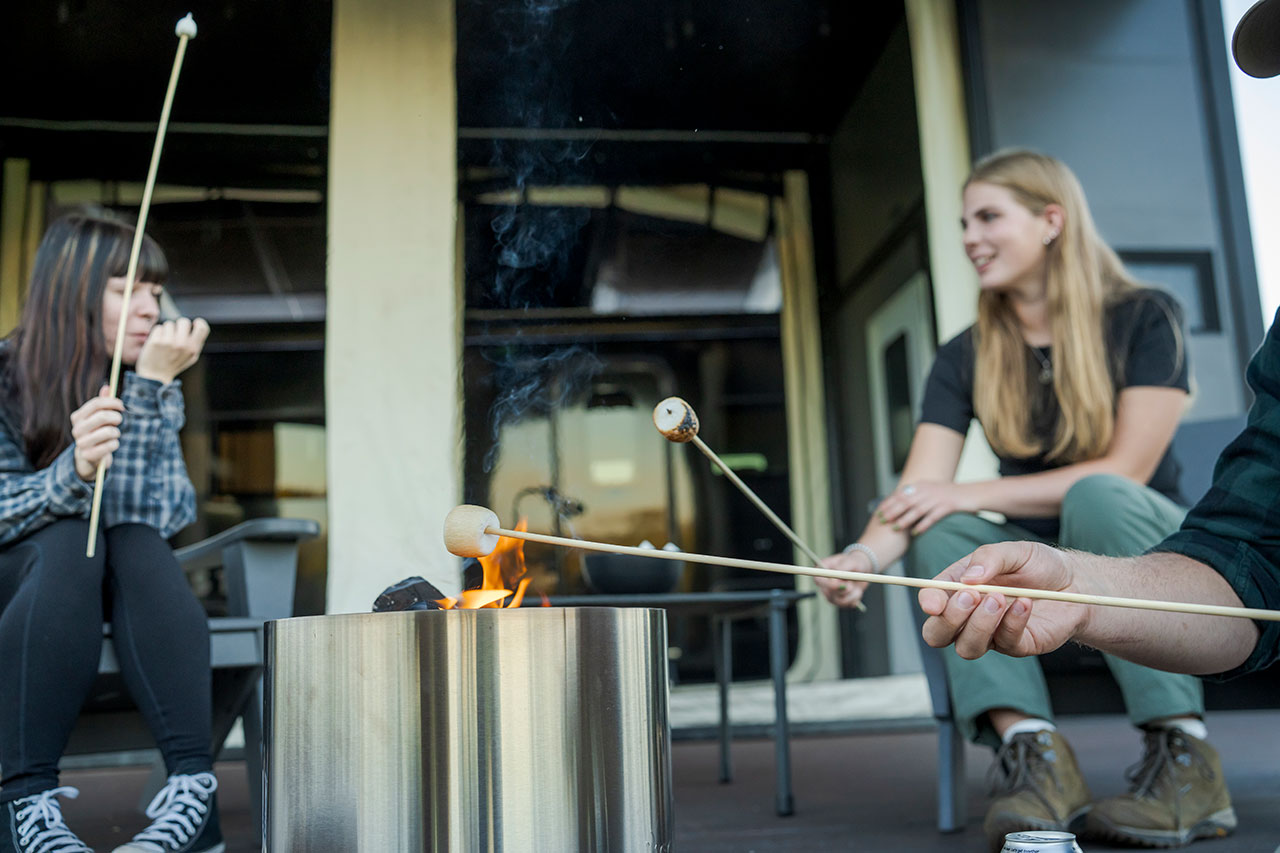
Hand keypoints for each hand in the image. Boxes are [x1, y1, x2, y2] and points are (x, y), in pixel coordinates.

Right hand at [71, 385, 123, 479]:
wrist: (89, 456)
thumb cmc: (97, 432)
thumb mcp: (99, 417)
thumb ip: (103, 403)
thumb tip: (107, 386)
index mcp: (77, 417)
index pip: (96, 403)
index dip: (113, 402)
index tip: (122, 406)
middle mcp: (76, 429)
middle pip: (103, 416)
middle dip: (116, 417)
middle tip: (119, 420)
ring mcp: (81, 443)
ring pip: (109, 431)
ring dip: (116, 432)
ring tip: (114, 434)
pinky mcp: (88, 455)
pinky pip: (111, 445)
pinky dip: (115, 444)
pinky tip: (111, 444)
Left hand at [135, 317, 209, 384]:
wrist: (155, 376)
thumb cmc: (173, 364)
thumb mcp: (191, 357)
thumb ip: (196, 342)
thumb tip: (197, 324)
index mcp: (193, 349)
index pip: (202, 328)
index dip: (198, 323)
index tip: (194, 323)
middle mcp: (182, 345)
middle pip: (184, 321)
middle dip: (179, 325)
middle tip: (176, 333)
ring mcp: (169, 343)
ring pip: (169, 324)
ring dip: (167, 331)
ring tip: (165, 342)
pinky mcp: (156, 341)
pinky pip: (158, 328)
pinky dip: (157, 333)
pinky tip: (158, 343)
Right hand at [815, 549, 873, 609]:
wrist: (862, 568)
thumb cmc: (854, 561)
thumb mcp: (851, 561)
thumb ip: (841, 568)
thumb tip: (833, 579)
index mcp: (823, 570)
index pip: (818, 580)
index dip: (826, 584)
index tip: (838, 584)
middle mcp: (825, 584)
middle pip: (828, 594)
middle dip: (843, 590)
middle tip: (852, 583)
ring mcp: (832, 594)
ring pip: (840, 601)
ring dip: (852, 594)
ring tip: (856, 585)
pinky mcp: (840, 601)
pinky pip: (848, 604)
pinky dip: (855, 598)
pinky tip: (857, 590)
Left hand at [876, 481, 974, 535]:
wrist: (972, 493)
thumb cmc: (950, 495)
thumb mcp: (931, 490)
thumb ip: (916, 495)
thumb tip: (900, 504)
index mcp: (922, 485)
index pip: (901, 494)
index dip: (889, 503)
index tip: (878, 512)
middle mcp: (928, 490)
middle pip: (906, 501)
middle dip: (892, 511)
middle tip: (882, 521)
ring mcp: (938, 498)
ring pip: (917, 510)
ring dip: (905, 519)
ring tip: (896, 528)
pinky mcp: (948, 506)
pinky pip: (932, 517)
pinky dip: (923, 525)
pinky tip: (915, 532)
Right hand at [917, 541, 1089, 659]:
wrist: (1076, 583)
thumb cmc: (1039, 565)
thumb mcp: (1014, 550)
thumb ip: (989, 558)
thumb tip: (969, 578)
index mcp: (959, 588)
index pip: (931, 601)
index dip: (929, 603)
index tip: (936, 602)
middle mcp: (968, 615)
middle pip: (936, 635)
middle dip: (949, 619)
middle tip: (972, 597)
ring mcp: (990, 634)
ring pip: (966, 647)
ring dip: (979, 624)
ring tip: (1001, 598)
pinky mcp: (1015, 646)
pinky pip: (1004, 643)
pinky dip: (1012, 622)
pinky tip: (1026, 603)